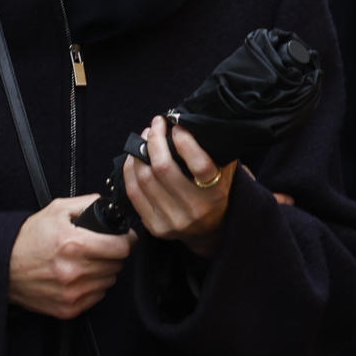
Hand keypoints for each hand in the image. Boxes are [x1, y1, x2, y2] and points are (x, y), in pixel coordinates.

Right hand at [8, 195, 135, 318]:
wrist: (3, 267)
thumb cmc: (28, 239)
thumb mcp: (56, 210)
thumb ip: (87, 204)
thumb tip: (109, 205)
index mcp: (74, 244)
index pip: (121, 247)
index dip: (127, 240)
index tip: (125, 238)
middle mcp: (74, 271)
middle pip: (118, 264)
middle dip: (113, 254)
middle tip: (101, 248)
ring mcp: (72, 293)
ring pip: (110, 281)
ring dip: (104, 271)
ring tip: (86, 262)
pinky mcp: (68, 309)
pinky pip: (98, 296)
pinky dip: (94, 286)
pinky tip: (79, 277)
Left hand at [124, 115, 235, 256]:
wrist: (210, 232)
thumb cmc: (216, 194)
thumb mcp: (225, 174)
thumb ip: (215, 152)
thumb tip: (193, 122)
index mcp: (215, 194)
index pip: (200, 165)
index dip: (185, 142)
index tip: (177, 126)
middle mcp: (194, 210)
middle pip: (163, 168)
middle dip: (155, 140)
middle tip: (156, 125)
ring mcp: (172, 221)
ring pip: (145, 178)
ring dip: (140, 152)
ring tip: (145, 137)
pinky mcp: (154, 227)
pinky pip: (133, 192)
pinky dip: (130, 169)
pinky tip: (134, 156)